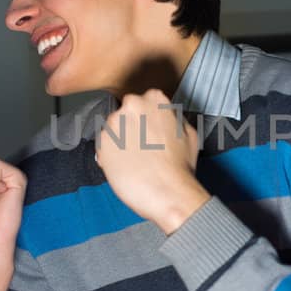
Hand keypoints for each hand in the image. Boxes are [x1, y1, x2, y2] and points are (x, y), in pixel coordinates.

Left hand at [93, 90, 208, 233]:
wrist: (166, 192)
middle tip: (143, 146)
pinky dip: (111, 155)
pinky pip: (103, 146)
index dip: (147, 118)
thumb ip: (174, 118)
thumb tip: (168, 118)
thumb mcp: (189, 133)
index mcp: (154, 99)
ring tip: (135, 160)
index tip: (150, 130)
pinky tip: (127, 167)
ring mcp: (114, 124)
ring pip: (113, 129)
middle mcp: (131, 106)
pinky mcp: (101, 143)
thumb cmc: (179, 167)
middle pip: (126, 113)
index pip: (145, 101)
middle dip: (131, 127)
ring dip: (120, 141)